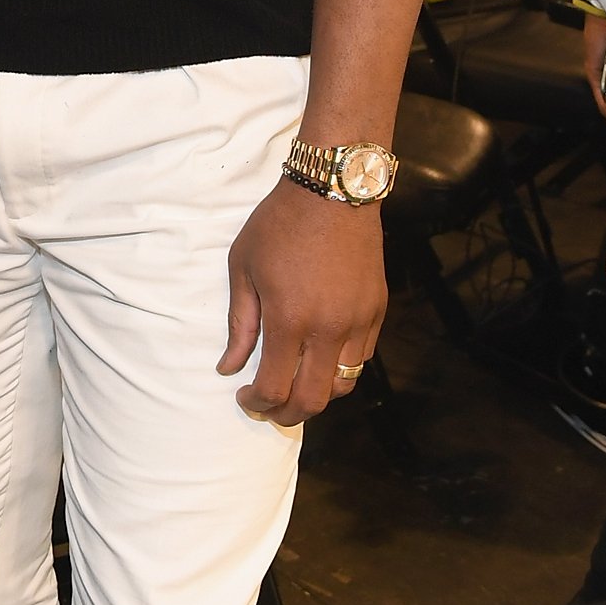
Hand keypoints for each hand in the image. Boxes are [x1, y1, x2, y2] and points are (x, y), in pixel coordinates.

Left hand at [220, 175, 388, 424]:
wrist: (332, 190)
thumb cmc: (278, 225)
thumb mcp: (243, 269)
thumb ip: (239, 324)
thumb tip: (229, 367)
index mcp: (289, 320)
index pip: (275, 388)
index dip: (257, 402)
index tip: (244, 395)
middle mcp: (328, 329)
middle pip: (313, 401)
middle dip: (286, 414)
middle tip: (269, 407)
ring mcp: (358, 322)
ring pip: (343, 384)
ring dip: (317, 394)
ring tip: (295, 383)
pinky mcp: (376, 310)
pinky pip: (362, 357)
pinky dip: (339, 368)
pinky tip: (319, 356)